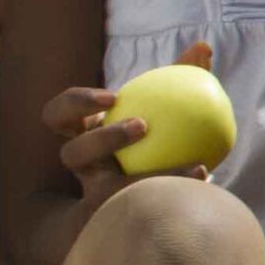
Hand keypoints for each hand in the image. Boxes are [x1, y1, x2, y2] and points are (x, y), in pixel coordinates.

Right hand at [44, 38, 213, 199]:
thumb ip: (178, 75)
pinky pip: (142, 206)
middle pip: (73, 154)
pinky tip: (206, 174)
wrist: (150, 191)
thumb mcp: (157, 106)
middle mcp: (83, 167)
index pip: (59, 115)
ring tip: (187, 164)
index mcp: (81, 134)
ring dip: (144, 175)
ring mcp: (96, 197)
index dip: (76, 104)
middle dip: (103, 138)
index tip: (113, 96)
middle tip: (142, 125)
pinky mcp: (116, 217)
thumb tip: (203, 47)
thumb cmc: (152, 135)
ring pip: (105, 191)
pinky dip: (176, 186)